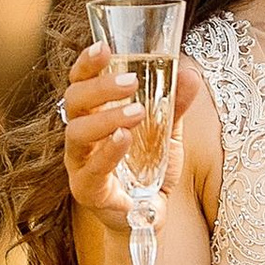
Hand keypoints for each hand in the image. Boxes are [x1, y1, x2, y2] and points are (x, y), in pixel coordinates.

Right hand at [61, 40, 205, 231]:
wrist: (150, 217)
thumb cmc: (151, 171)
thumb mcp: (168, 135)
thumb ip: (175, 106)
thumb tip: (189, 74)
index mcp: (95, 115)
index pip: (81, 81)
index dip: (87, 63)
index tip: (103, 47)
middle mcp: (81, 135)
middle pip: (74, 100)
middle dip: (100, 86)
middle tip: (131, 81)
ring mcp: (79, 163)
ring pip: (76, 132)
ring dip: (106, 118)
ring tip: (137, 111)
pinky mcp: (87, 190)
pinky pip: (90, 169)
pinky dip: (108, 152)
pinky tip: (124, 140)